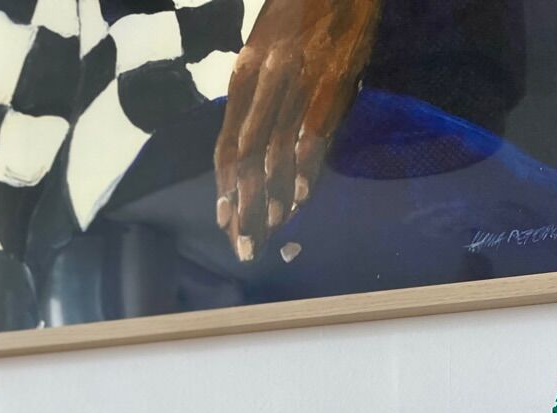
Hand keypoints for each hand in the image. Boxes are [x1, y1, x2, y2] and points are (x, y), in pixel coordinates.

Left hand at [215, 0, 381, 260]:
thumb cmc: (298, 10)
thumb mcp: (262, 48)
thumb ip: (257, 98)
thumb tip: (252, 153)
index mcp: (243, 74)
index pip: (227, 145)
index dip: (223, 190)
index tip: (222, 222)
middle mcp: (266, 81)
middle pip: (247, 159)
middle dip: (244, 208)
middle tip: (244, 246)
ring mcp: (300, 82)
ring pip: (278, 154)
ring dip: (273, 200)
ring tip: (270, 233)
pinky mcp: (333, 82)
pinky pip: (315, 136)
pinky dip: (306, 170)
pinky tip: (298, 199)